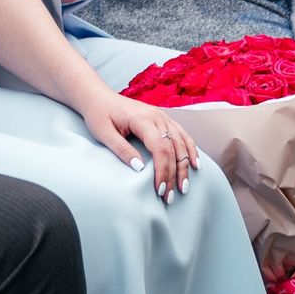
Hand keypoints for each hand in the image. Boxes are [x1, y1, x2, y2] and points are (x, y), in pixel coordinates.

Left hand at [77, 89, 198, 200]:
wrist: (99, 97)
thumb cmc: (99, 115)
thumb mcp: (103, 134)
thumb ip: (121, 149)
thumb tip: (139, 168)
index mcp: (142, 119)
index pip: (160, 147)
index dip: (163, 170)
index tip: (160, 190)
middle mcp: (156, 116)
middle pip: (173, 148)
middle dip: (174, 174)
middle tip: (169, 197)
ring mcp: (162, 116)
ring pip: (181, 142)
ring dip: (185, 166)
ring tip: (184, 187)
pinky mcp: (163, 119)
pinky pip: (182, 135)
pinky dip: (191, 150)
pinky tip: (195, 164)